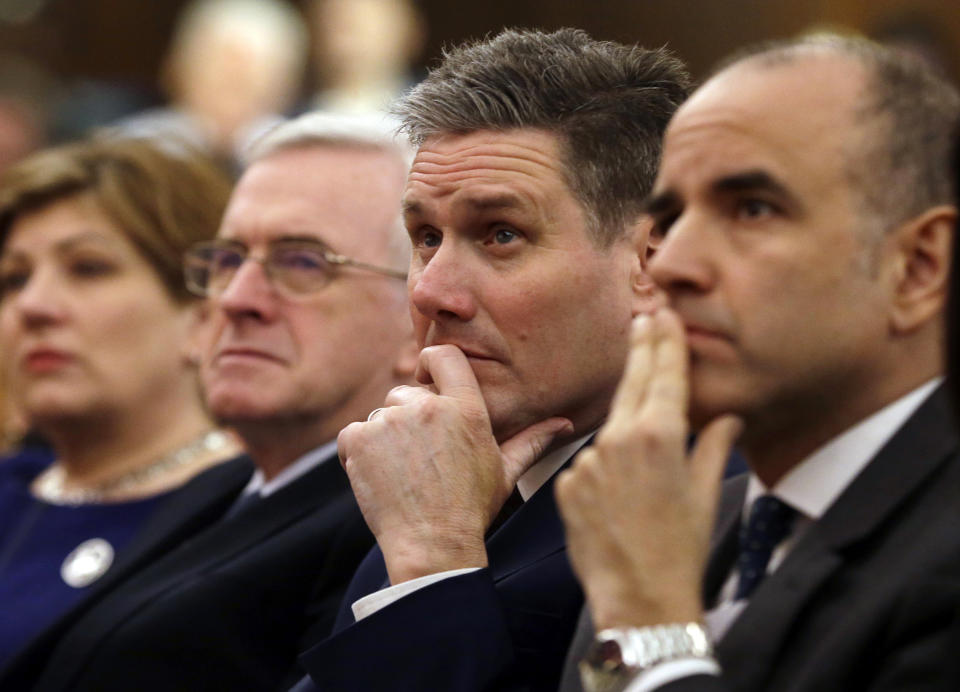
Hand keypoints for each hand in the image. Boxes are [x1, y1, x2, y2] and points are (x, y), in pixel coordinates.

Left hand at [339, 344, 572, 584]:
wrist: (432, 545)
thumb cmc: (471, 509)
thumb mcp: (506, 471)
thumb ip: (531, 440)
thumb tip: (563, 424)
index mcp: (467, 409)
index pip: (444, 355)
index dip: (432, 364)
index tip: (429, 381)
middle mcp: (428, 407)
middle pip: (406, 392)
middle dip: (409, 418)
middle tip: (422, 456)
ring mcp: (391, 422)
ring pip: (380, 415)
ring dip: (386, 438)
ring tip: (403, 473)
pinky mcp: (360, 439)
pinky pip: (354, 433)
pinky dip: (360, 452)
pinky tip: (380, 477)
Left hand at [555, 309, 741, 628]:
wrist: (639, 597)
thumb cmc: (681, 549)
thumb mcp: (706, 493)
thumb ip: (713, 446)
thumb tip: (728, 419)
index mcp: (659, 436)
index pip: (663, 374)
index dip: (665, 341)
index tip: (663, 314)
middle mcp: (619, 439)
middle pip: (631, 383)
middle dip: (639, 348)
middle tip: (642, 317)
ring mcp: (588, 461)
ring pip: (610, 428)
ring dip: (625, 423)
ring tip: (644, 448)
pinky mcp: (566, 483)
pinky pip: (590, 462)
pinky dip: (605, 466)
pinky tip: (620, 494)